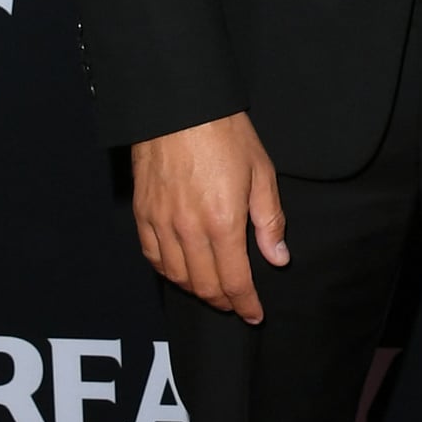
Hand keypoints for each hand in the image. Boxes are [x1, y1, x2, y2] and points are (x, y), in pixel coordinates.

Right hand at [131, 111, 287, 324]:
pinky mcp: (143, 213)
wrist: (179, 106)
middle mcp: (188, 229)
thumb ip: (269, 221)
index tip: (254, 315)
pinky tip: (180, 271)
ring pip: (176, 276)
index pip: (235, 280)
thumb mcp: (261, 173)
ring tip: (212, 291)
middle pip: (204, 285)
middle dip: (223, 302)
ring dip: (196, 291)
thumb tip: (277, 258)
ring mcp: (161, 223)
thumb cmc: (225, 134)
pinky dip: (168, 271)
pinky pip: (153, 256)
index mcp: (223, 222)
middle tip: (235, 304)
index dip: (246, 304)